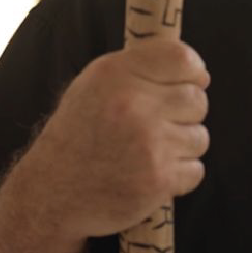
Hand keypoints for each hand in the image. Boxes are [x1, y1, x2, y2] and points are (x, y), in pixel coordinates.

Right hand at [9, 38, 210, 240]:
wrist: (51, 194)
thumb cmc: (79, 135)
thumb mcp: (94, 86)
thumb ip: (139, 69)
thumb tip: (195, 67)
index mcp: (115, 74)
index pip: (183, 59)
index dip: (195, 72)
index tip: (193, 82)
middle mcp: (133, 104)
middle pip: (197, 99)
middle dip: (185, 114)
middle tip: (157, 127)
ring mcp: (148, 143)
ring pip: (200, 136)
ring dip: (182, 147)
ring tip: (149, 153)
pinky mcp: (158, 179)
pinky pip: (195, 170)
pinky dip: (180, 176)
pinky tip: (149, 174)